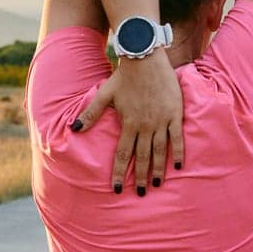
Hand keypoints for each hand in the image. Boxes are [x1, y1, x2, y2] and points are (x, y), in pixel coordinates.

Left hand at [71, 51, 183, 194]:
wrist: (144, 57)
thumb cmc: (123, 76)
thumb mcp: (104, 94)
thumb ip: (91, 114)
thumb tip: (74, 129)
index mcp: (128, 123)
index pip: (122, 154)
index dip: (120, 172)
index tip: (117, 188)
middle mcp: (144, 125)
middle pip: (143, 157)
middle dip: (141, 177)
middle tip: (142, 194)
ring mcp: (161, 120)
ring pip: (160, 150)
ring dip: (159, 169)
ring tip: (158, 184)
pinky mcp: (175, 113)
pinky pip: (177, 137)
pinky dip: (178, 152)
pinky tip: (178, 166)